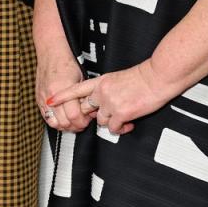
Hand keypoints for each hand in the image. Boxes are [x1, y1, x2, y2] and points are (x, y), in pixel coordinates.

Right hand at [36, 44, 93, 132]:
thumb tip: (90, 111)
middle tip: (82, 122)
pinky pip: (46, 117)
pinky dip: (55, 121)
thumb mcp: (81, 79)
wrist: (51, 54)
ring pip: (54, 123)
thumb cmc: (66, 63)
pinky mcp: (38, 100)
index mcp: (63, 89)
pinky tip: (62, 118)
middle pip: (64, 122)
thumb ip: (84, 97)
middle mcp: (51, 96)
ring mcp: (43, 99)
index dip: (83, 121)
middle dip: (75, 125)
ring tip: (72, 122)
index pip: (74, 115)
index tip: (87, 119)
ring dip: (65, 126)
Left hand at [47, 60, 176, 136]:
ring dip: (111, 122)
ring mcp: (110, 103)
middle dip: (95, 114)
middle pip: (88, 109)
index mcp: (101, 81)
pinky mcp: (120, 113)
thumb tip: (104, 102)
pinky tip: (129, 124)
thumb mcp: (120, 78)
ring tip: (125, 119)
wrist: (158, 77)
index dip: (62, 96)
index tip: (50, 100)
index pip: (76, 89)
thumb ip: (108, 89)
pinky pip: (113, 128)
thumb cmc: (144, 77)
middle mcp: (102, 92)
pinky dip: (120, 129)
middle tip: (110, 114)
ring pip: (100, 121)